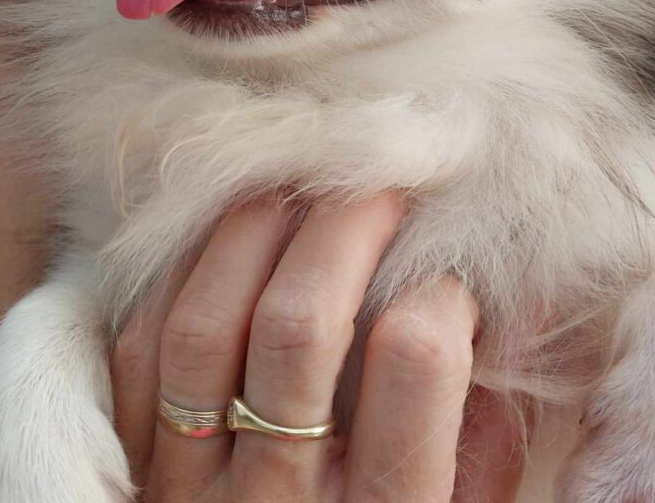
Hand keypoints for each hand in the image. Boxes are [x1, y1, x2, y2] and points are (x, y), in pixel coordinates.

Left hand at [111, 197, 526, 500]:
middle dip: (345, 223)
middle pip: (299, 321)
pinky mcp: (131, 465)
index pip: (414, 362)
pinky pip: (139, 344)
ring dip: (255, 227)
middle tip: (379, 183)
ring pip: (206, 320)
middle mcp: (278, 498)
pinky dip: (181, 272)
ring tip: (300, 186)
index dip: (441, 288)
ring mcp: (189, 482)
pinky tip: (225, 238)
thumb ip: (492, 434)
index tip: (452, 271)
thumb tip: (523, 302)